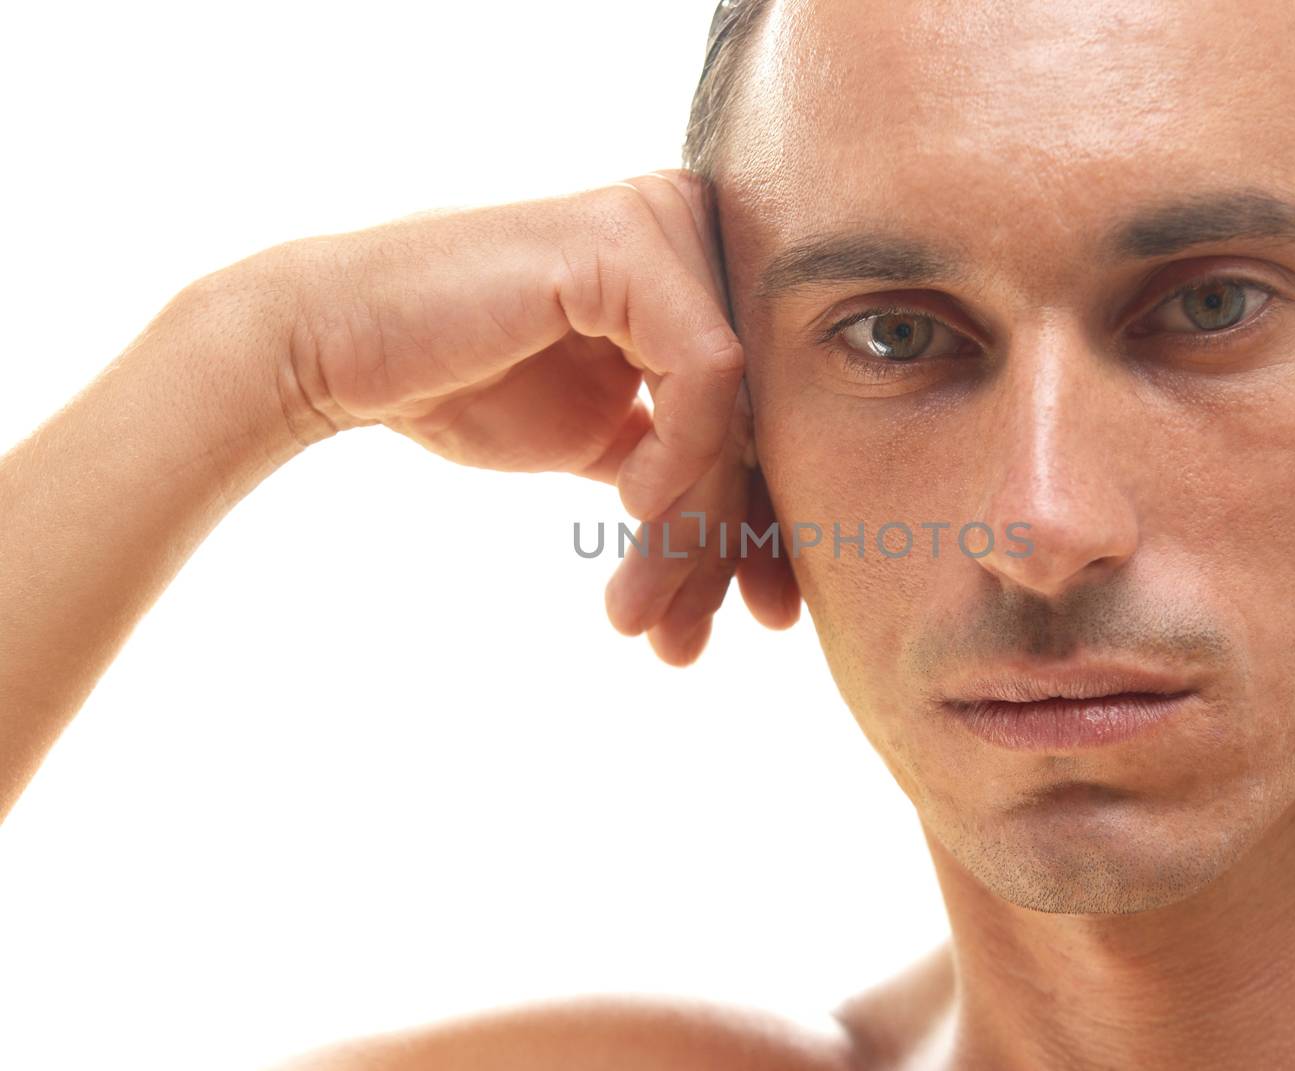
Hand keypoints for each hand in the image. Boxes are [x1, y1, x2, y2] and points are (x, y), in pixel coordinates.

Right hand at [257, 170, 799, 663]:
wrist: (333, 353)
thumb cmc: (456, 387)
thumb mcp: (599, 438)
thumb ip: (681, 463)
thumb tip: (762, 545)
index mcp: (691, 276)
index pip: (762, 412)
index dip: (765, 523)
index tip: (758, 616)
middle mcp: (693, 234)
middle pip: (757, 417)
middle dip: (727, 546)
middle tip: (688, 639)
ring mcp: (666, 226)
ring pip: (735, 411)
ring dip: (688, 530)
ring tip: (639, 611)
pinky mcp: (630, 239)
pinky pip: (705, 373)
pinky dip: (680, 453)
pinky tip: (633, 504)